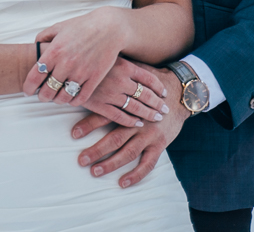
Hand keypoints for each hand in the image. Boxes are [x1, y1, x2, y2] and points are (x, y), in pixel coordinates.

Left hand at [22, 6, 133, 104]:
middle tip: (42, 97)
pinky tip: (71, 98)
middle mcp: (66, 64)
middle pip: (48, 90)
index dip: (28, 87)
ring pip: (63, 97)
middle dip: (43, 97)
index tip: (27, 91)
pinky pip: (80, 97)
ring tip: (56, 98)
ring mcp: (81, 72)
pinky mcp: (94, 78)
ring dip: (57, 100)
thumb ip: (44, 36)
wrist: (109, 28)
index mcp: (54, 51)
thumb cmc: (83, 26)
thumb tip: (35, 46)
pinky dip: (73, 101)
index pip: (35, 76)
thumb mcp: (59, 27)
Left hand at [71, 66, 186, 187]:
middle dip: (96, 150)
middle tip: (81, 160)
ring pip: (128, 152)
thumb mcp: (132, 74)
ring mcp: (149, 134)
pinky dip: (136, 175)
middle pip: (114, 138)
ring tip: (95, 171)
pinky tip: (123, 183)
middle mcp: (138, 121)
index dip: (89, 124)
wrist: (179, 91)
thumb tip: (89, 71)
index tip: (74, 134)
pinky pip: (148, 163)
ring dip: (111, 164)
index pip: (105, 115)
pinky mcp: (160, 144)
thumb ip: (113, 76)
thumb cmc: (151, 82)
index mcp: (128, 105)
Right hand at [74, 57, 170, 127]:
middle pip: (146, 94)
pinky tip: (139, 123)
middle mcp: (120, 80)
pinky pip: (120, 116)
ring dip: (149, 113)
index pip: (148, 78)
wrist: (64, 66)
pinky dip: (132, 121)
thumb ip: (123, 61)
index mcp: (124, 65)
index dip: (158, 86)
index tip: (164, 92)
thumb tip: (138, 65)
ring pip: (136, 107)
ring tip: (157, 117)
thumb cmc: (86, 57)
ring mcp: (110, 94)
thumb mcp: (107, 55)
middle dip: (158, 103)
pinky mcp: (100, 105)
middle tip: (166, 108)